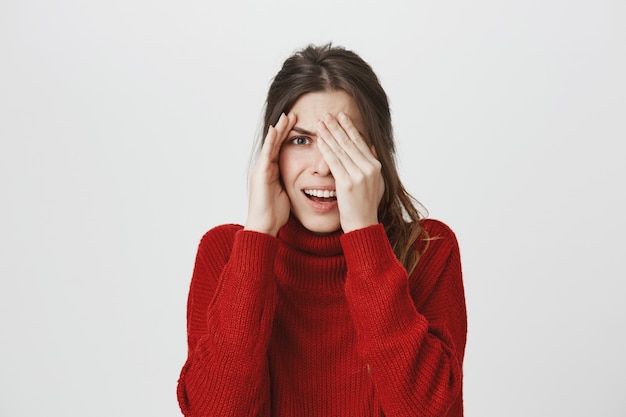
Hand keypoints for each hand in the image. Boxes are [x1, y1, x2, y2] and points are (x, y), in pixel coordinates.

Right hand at [245, 113, 296, 235]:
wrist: (263, 226)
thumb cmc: (275, 213)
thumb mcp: (286, 193)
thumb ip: (291, 183)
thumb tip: (306, 180)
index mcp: (272, 172)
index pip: (281, 149)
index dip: (289, 136)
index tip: (300, 124)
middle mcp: (265, 168)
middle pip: (276, 143)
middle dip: (284, 128)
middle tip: (293, 113)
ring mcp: (261, 170)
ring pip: (270, 145)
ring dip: (278, 130)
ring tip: (286, 116)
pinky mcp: (260, 174)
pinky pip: (266, 154)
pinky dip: (271, 141)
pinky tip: (276, 130)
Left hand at [316, 112, 384, 232]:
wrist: (363, 224)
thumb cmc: (366, 205)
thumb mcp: (376, 182)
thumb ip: (373, 164)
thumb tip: (371, 148)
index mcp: (375, 166)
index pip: (360, 142)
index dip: (350, 128)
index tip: (342, 116)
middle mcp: (369, 168)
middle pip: (350, 142)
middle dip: (337, 127)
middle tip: (328, 115)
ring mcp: (359, 175)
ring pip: (341, 150)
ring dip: (329, 135)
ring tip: (321, 123)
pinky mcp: (347, 183)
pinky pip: (334, 162)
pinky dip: (326, 149)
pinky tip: (319, 141)